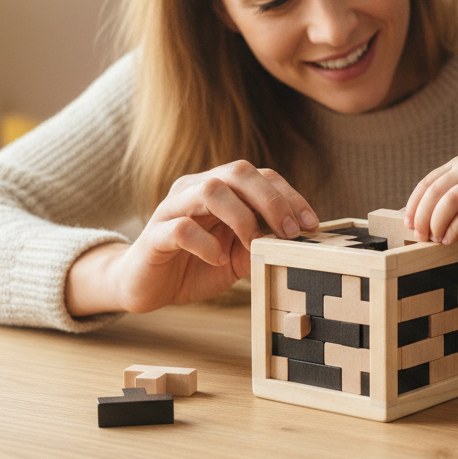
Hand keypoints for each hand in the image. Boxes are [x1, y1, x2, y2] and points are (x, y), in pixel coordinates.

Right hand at [66, 161, 317, 315]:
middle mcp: (195, 189)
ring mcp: (172, 209)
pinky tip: (217, 260)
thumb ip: (263, 244)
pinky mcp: (154, 235)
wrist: (147, 286)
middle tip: (289, 232)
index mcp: (220, 190)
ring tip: (254, 245)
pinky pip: (181, 228)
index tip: (311, 225)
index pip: (260, 175)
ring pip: (210, 190)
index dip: (289, 196)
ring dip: (241, 217)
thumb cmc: (197, 265)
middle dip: (270, 200)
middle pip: (237, 172)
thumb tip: (300, 244)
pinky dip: (205, 243)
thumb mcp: (239, 255)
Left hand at [405, 156, 457, 245]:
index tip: (407, 223)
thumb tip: (421, 220)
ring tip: (434, 239)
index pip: (428, 182)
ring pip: (448, 202)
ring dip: (436, 223)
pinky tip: (450, 241)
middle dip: (422, 216)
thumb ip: (451, 199)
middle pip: (434, 192)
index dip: (413, 204)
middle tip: (419, 236)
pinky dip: (454, 230)